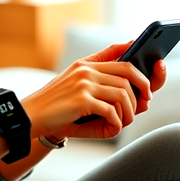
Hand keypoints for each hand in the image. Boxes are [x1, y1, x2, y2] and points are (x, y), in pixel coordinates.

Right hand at [21, 42, 167, 140]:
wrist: (29, 116)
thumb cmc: (56, 108)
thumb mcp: (75, 90)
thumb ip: (101, 87)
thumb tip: (138, 97)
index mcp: (84, 64)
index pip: (117, 53)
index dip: (137, 58)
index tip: (150, 70)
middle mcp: (85, 70)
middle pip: (127, 72)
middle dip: (143, 87)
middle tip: (145, 101)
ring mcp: (83, 83)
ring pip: (123, 93)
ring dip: (130, 110)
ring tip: (125, 120)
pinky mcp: (81, 100)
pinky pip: (111, 110)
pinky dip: (117, 122)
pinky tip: (113, 126)